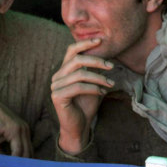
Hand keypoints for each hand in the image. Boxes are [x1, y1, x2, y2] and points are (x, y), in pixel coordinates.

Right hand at [51, 38, 114, 153]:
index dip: (85, 44)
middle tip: (111, 66)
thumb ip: (95, 70)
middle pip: (77, 60)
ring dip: (98, 77)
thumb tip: (107, 55)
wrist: (80, 127)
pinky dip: (93, 88)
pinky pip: (78, 87)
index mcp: (64, 70)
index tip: (100, 40)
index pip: (71, 50)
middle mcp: (57, 76)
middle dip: (96, 61)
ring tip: (110, 83)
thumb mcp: (93, 84)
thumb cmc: (87, 105)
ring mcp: (55, 86)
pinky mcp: (57, 96)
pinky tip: (102, 92)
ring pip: (80, 74)